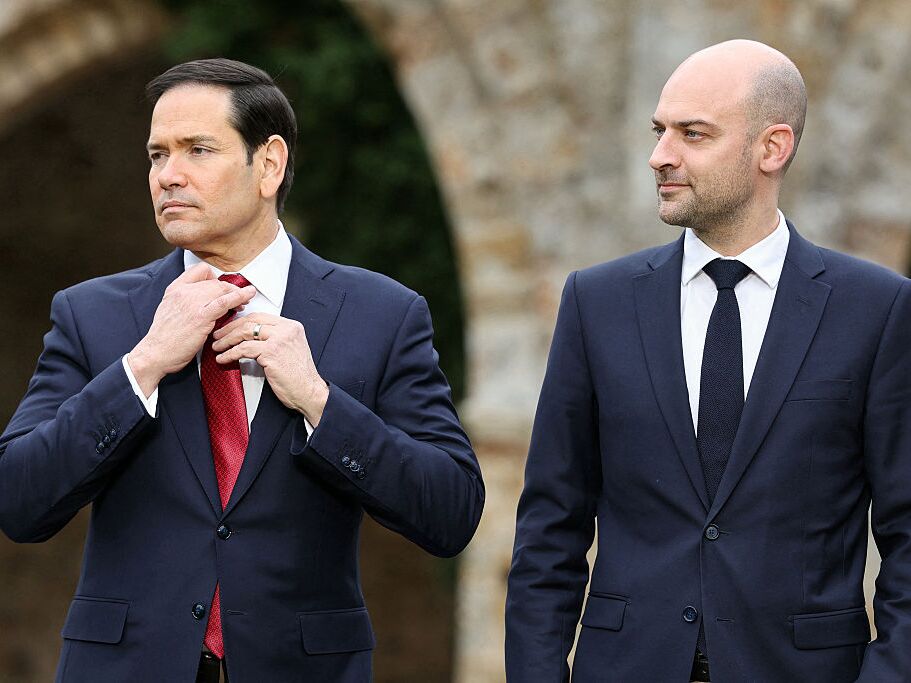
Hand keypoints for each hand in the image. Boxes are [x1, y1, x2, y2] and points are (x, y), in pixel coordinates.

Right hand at [127, 263, 255, 395]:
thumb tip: (207, 300)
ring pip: (221, 289)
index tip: (221, 287)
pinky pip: (225, 302)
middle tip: (238, 298)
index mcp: (175, 289)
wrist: (155, 354)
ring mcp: (192, 303)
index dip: (215, 277)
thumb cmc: (164, 338)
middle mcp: (183, 292)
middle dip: (230, 289)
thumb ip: (186, 301)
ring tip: (246, 299)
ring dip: (237, 293)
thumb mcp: (171, 310)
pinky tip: (248, 296)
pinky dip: (239, 296)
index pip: (200, 270)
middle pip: (214, 281)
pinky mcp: (201, 317)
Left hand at [211, 313, 328, 424]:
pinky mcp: (271, 353)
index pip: (260, 316)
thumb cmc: (299, 376)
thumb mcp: (290, 349)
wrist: (309, 392)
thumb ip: (275, 339)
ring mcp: (279, 339)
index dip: (240, 321)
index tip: (229, 327)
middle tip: (218, 335)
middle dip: (229, 328)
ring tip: (217, 347)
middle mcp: (286, 329)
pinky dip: (230, 354)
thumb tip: (250, 337)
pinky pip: (243, 350)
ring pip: (244, 333)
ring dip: (226, 340)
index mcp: (291, 326)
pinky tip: (223, 358)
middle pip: (250, 321)